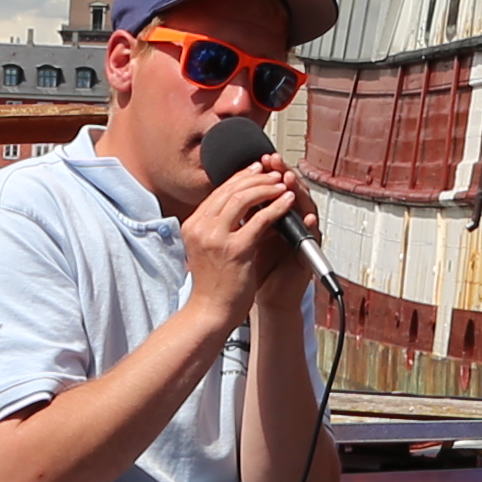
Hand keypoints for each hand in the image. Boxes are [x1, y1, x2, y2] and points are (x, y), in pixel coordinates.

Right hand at [177, 153, 307, 326]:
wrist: (210, 312)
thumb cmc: (213, 284)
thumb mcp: (207, 247)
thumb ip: (217, 226)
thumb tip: (240, 203)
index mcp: (193, 225)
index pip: (219, 191)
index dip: (241, 177)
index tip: (257, 169)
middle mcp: (201, 228)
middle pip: (231, 190)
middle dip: (257, 177)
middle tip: (274, 172)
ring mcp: (217, 238)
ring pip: (245, 198)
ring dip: (268, 187)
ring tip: (283, 184)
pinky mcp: (236, 250)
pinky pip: (261, 219)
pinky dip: (277, 207)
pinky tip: (288, 201)